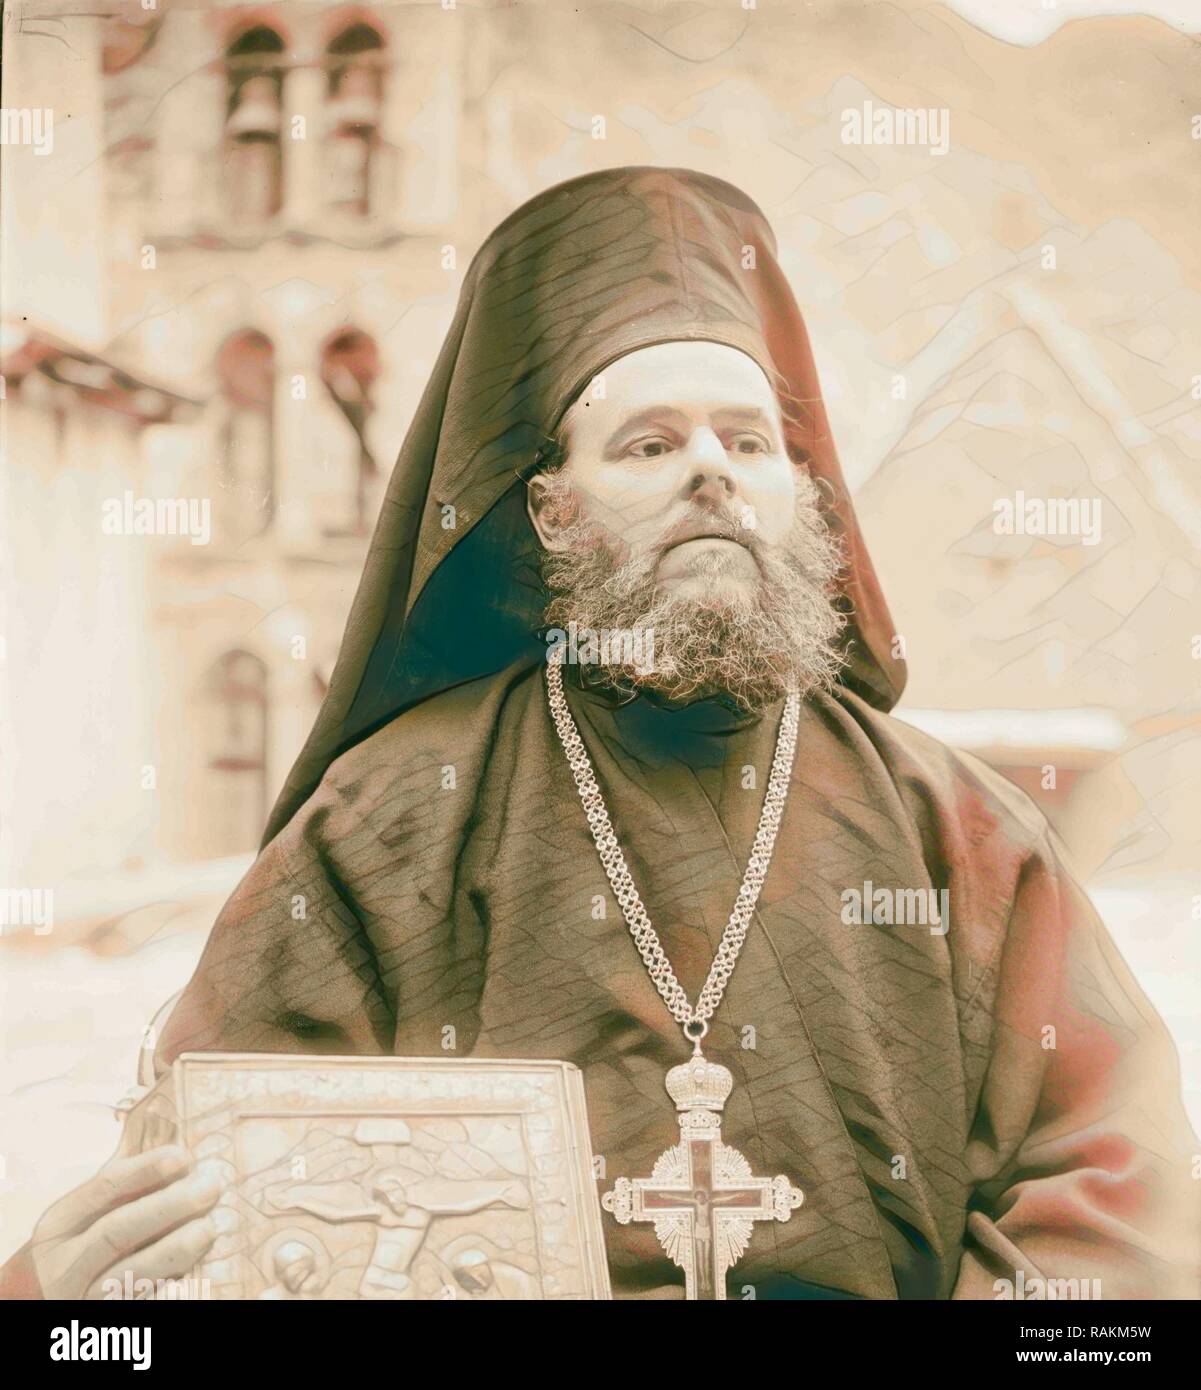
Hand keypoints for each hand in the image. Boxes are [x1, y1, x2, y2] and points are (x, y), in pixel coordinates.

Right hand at [30, 1145, 221, 1298]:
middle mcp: (64, 1263)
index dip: (146, 1170)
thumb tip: (174, 1145)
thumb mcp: (86, 1212)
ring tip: (209, 1228)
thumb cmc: (80, 1242)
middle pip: (116, 1232)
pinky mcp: (104, 1320)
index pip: (103, 1189)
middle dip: (168, 1207)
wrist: (45, 1298)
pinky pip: (139, 1303)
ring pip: (128, 1275)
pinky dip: (168, 1287)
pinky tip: (196, 1272)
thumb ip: (121, 1184)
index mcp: (60, 1223)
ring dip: (174, 1250)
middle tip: (210, 1187)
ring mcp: (82, 1298)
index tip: (185, 1157)